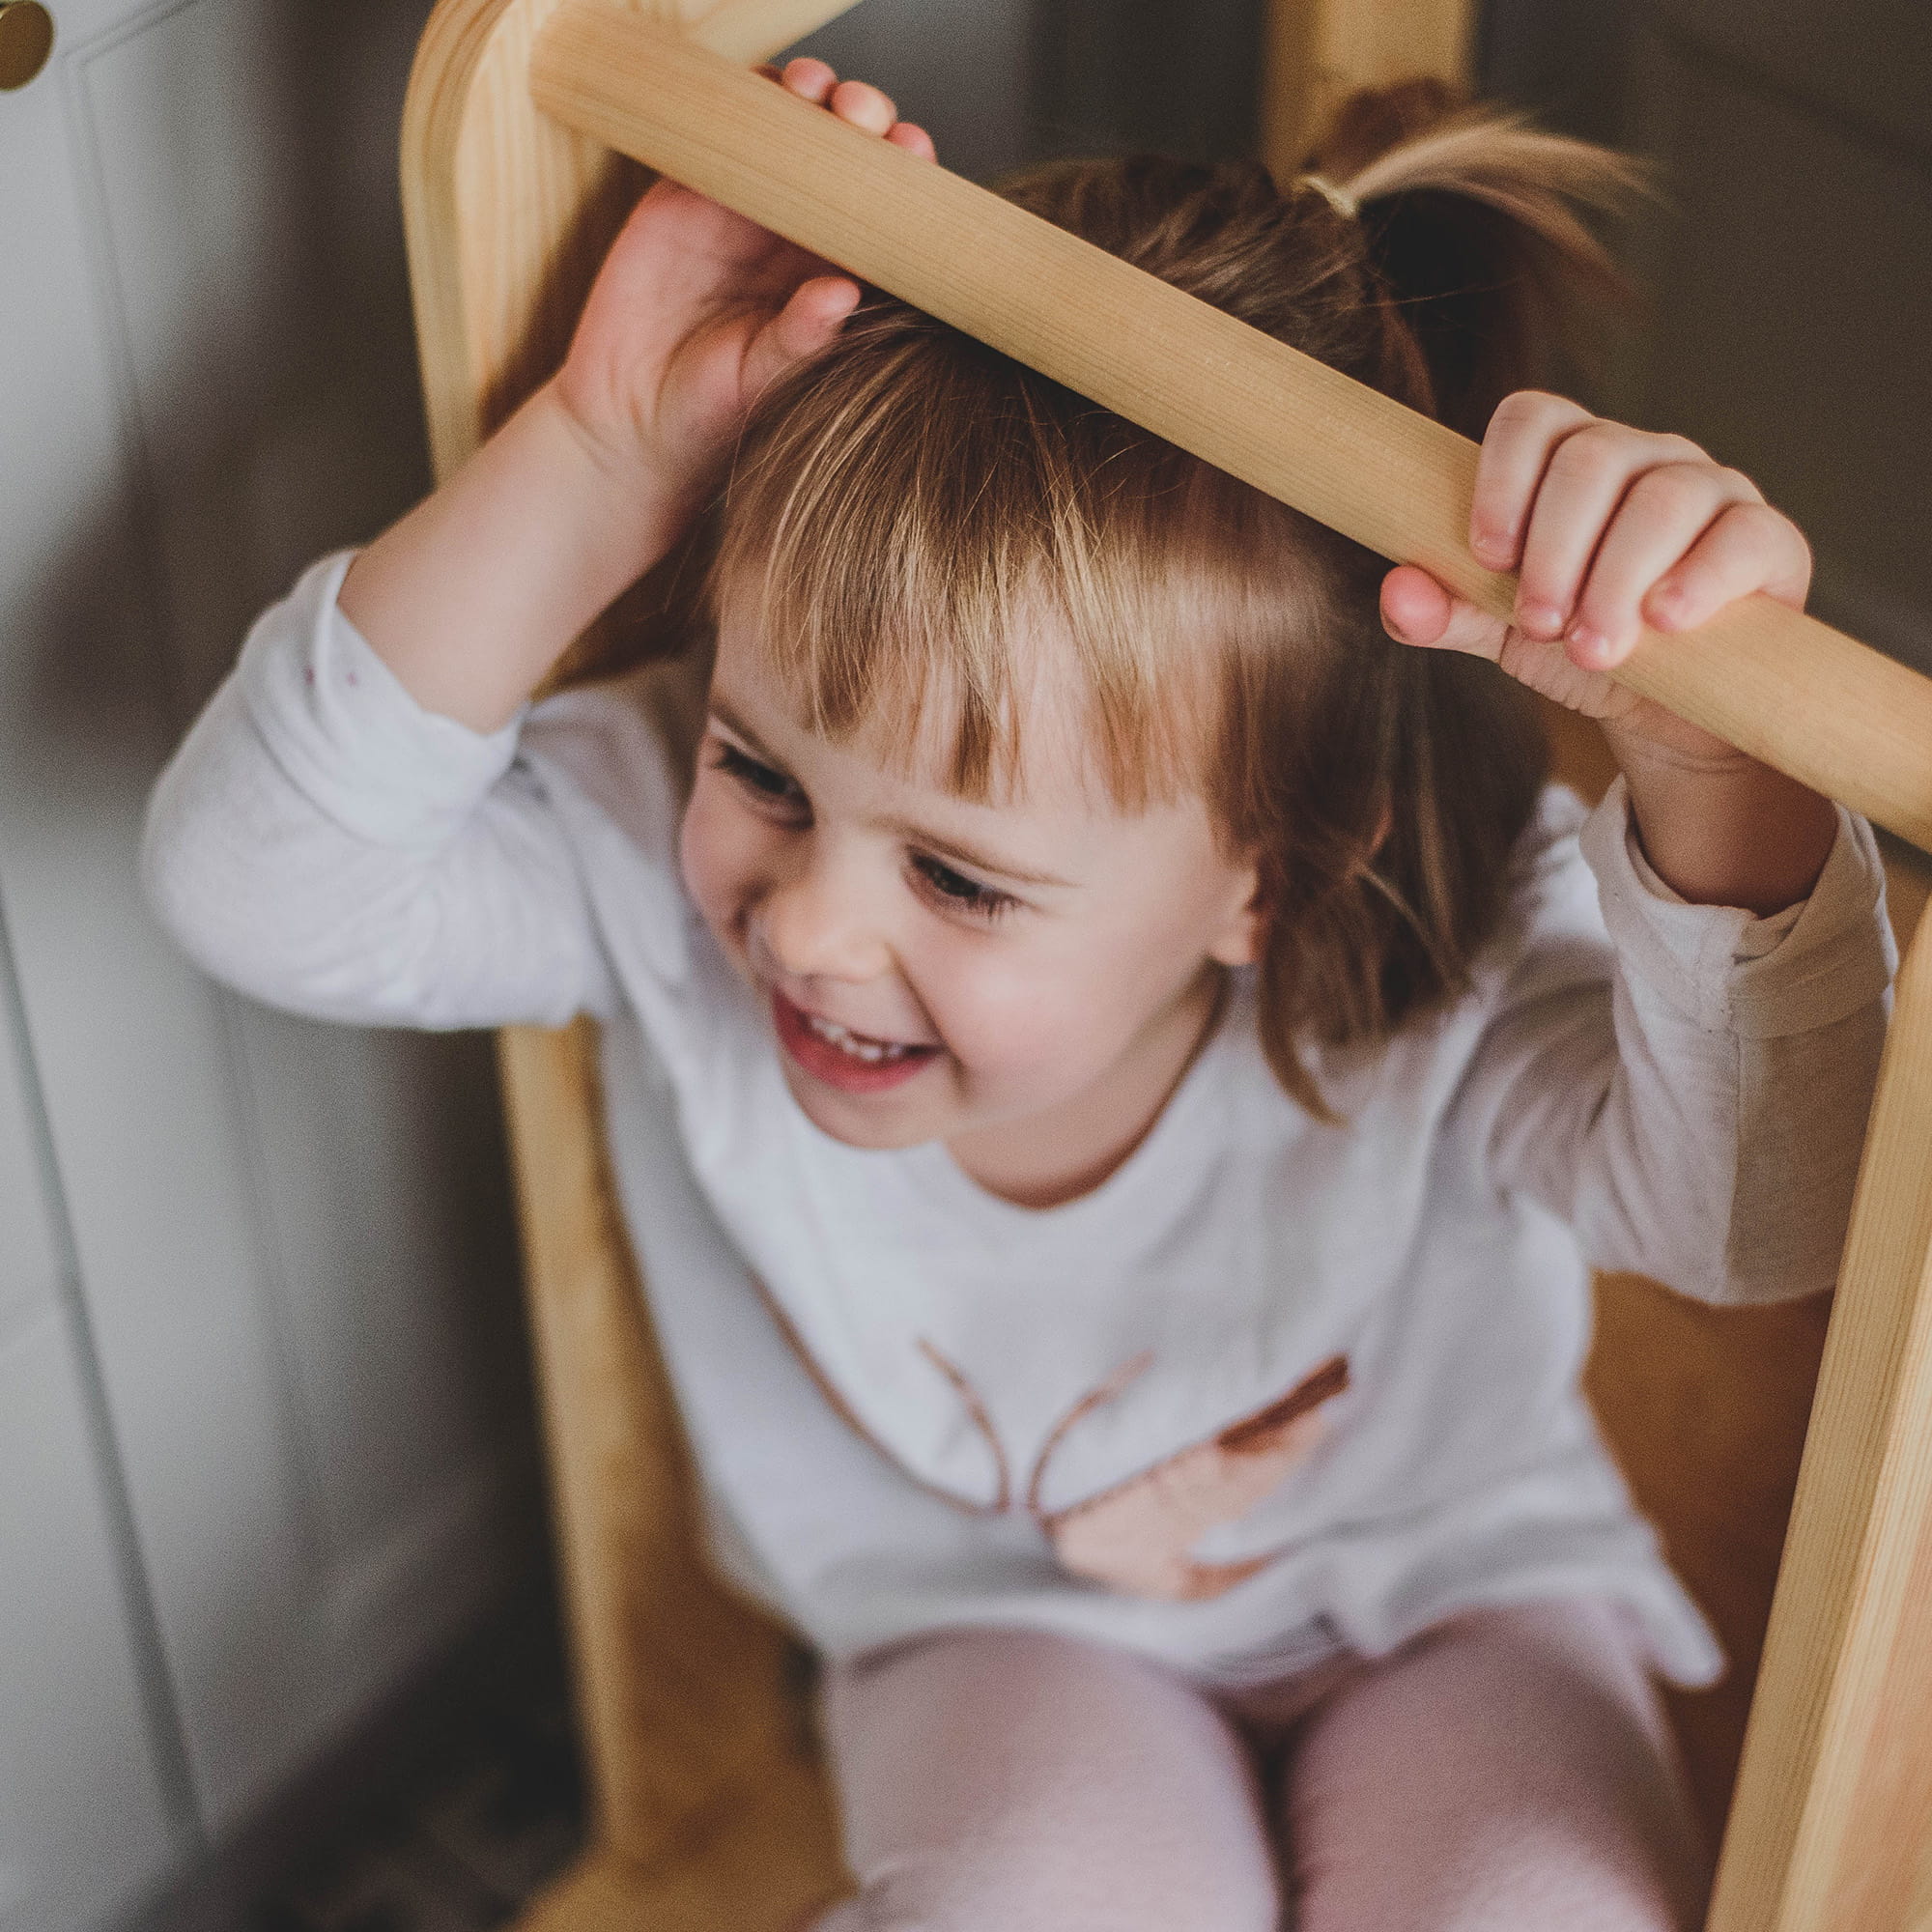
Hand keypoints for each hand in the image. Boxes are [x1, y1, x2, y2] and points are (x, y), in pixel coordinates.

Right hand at [551, 58, 933, 503]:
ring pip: (787, 128)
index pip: (884, 211)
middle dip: (864, 119)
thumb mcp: (762, 383)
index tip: (912, 153)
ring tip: (813, 94)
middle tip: (861, 115)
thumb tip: (844, 291)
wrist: (627, 423)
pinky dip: (740, 98)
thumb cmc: (712, 417)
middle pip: (845, 153)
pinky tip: (758, 91)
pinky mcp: (685, 192)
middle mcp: (799, 237)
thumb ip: (802, 339)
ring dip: (808, 95)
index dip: (903, 173)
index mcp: (837, 276)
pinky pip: (718, 127)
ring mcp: (743, 209)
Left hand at [1378, 391, 1812, 770]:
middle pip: (1592, 459)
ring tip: (1592, 648)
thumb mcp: (1502, 634)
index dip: (1502, 478)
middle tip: (1538, 624)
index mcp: (1571, 462)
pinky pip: (1738, 536)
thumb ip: (1448, 611)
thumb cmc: (1577, 644)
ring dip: (1614, 579)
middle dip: (1554, 550)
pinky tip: (1665, 621)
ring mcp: (1711, 490)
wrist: (1664, 707)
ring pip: (1663, 499)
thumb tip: (1396, 593)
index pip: (1534, 419)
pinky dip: (1696, 580)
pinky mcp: (1767, 540)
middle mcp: (1643, 458)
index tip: (1487, 555)